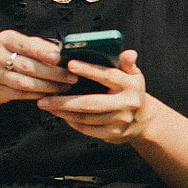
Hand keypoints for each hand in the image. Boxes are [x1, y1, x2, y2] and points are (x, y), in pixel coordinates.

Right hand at [0, 30, 76, 106]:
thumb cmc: (9, 57)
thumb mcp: (21, 45)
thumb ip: (41, 46)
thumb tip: (65, 51)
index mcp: (5, 39)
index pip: (28, 46)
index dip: (46, 54)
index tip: (62, 60)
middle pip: (30, 66)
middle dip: (54, 73)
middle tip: (72, 78)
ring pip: (26, 83)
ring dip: (49, 86)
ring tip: (64, 87)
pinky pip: (21, 94)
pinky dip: (38, 95)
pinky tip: (50, 94)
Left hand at [37, 49, 151, 143]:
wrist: (143, 120)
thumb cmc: (130, 91)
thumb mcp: (132, 75)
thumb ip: (126, 63)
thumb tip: (128, 53)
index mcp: (131, 85)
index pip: (108, 76)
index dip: (89, 70)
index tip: (69, 64)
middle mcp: (127, 104)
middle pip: (91, 103)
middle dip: (64, 102)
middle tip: (44, 99)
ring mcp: (120, 121)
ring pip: (86, 118)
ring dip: (63, 112)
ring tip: (47, 105)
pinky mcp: (113, 134)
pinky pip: (87, 129)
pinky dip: (72, 122)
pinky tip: (62, 115)